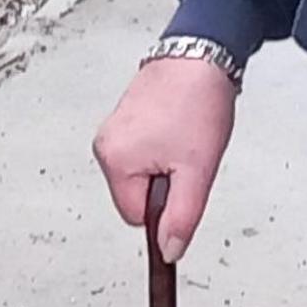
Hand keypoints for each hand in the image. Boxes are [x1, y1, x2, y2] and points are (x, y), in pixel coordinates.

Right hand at [95, 55, 239, 263]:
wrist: (201, 55)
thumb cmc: (197, 102)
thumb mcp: (197, 171)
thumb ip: (182, 217)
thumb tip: (169, 251)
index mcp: (114, 160)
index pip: (135, 217)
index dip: (165, 207)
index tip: (184, 181)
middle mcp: (105, 145)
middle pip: (136, 195)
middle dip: (164, 184)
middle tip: (186, 155)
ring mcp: (112, 131)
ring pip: (141, 174)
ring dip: (165, 165)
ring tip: (183, 138)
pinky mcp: (124, 120)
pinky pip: (142, 153)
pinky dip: (162, 148)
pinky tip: (178, 127)